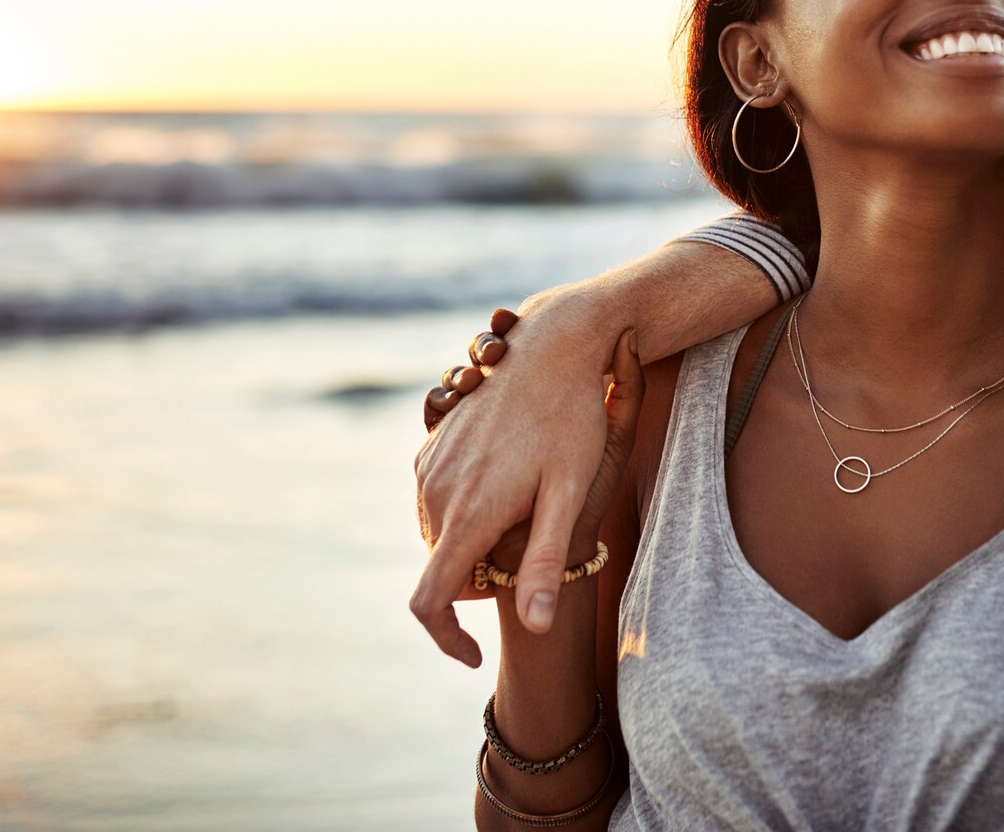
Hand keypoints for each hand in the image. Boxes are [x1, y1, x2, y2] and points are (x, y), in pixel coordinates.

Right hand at [407, 288, 623, 665]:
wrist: (554, 347)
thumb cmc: (573, 420)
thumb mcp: (571, 494)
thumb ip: (546, 562)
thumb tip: (539, 630)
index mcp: (467, 514)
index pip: (429, 603)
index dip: (445, 640)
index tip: (473, 656)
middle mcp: (436, 492)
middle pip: (442, 568)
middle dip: (478, 580)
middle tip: (532, 551)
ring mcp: (429, 466)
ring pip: (440, 533)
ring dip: (473, 542)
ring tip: (528, 509)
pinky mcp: (433, 445)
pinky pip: (438, 498)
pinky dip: (466, 510)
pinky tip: (512, 479)